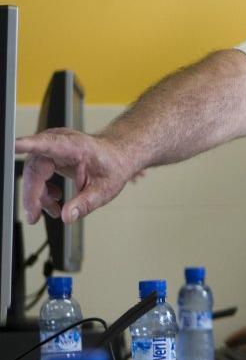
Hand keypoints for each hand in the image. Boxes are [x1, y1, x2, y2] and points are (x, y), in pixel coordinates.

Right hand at [16, 128, 137, 223]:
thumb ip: (85, 204)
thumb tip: (67, 217)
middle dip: (33, 195)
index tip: (12, 146)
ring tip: (54, 211)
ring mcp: (53, 146)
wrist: (118, 157)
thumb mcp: (104, 189)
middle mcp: (60, 142)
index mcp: (75, 146)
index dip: (27, 145)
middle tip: (34, 216)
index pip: (47, 144)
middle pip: (36, 168)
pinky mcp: (49, 153)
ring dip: (39, 195)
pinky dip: (43, 190)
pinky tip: (54, 201)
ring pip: (34, 172)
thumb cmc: (113, 167)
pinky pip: (38, 173)